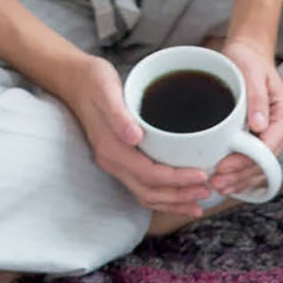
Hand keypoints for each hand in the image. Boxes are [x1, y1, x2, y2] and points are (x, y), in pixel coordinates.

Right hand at [55, 53, 211, 215]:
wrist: (75, 81)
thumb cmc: (93, 81)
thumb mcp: (105, 89)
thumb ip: (118, 114)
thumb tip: (134, 137)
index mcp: (112, 148)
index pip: (149, 174)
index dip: (177, 179)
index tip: (201, 175)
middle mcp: (113, 162)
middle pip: (150, 191)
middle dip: (180, 196)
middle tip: (208, 190)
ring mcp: (116, 164)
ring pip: (147, 195)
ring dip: (173, 202)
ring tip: (198, 202)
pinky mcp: (121, 161)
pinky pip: (143, 188)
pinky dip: (164, 196)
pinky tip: (181, 195)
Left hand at [211, 34, 282, 195]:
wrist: (249, 55)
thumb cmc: (249, 60)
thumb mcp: (251, 71)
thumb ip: (257, 98)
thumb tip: (259, 126)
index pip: (269, 147)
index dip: (246, 161)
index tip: (224, 166)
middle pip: (265, 163)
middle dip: (241, 176)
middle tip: (217, 183)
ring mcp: (274, 137)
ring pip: (261, 168)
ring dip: (241, 180)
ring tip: (219, 187)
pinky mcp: (263, 139)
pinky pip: (255, 163)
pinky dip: (241, 174)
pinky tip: (227, 181)